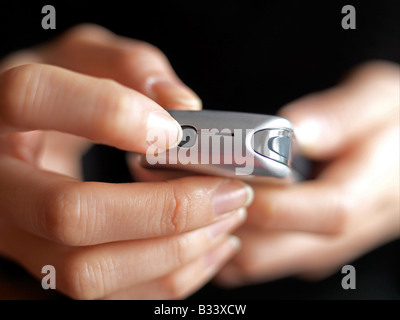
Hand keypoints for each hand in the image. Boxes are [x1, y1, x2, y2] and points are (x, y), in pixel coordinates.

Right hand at [0, 24, 253, 298]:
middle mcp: (0, 185)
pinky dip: (169, 279)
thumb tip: (184, 106)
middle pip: (69, 212)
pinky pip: (107, 297)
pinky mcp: (50, 271)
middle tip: (228, 191)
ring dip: (175, 251)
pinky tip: (206, 246)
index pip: (33, 99)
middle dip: (165, 208)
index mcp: (3, 113)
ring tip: (226, 219)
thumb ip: (130, 68)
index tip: (174, 130)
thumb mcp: (85, 61)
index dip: (109, 111)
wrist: (25, 141)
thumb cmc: (62, 97)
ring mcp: (19, 239)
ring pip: (89, 270)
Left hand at [214, 61, 399, 285]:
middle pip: (271, 250)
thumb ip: (341, 117)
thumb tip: (299, 133)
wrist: (395, 157)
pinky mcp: (298, 249)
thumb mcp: (377, 101)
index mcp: (368, 195)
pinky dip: (225, 236)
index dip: (267, 196)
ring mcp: (314, 248)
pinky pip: (252, 256)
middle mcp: (338, 236)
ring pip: (253, 260)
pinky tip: (215, 201)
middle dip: (225, 216)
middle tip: (194, 180)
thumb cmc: (388, 126)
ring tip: (197, 187)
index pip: (319, 212)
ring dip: (218, 228)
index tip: (226, 171)